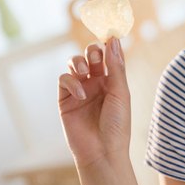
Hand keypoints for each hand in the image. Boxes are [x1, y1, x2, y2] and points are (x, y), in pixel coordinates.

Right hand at [58, 37, 130, 168]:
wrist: (102, 152)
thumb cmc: (117, 124)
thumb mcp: (121, 93)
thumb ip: (115, 66)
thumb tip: (114, 40)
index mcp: (114, 80)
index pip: (109, 55)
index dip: (109, 43)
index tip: (109, 32)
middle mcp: (97, 82)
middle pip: (91, 55)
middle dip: (92, 50)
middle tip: (96, 56)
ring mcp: (80, 90)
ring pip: (74, 63)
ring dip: (79, 61)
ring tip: (86, 71)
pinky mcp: (65, 99)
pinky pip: (64, 79)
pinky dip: (71, 81)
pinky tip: (80, 93)